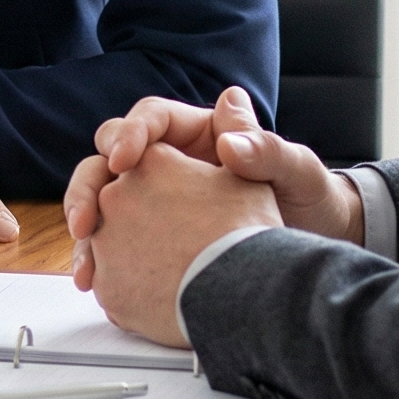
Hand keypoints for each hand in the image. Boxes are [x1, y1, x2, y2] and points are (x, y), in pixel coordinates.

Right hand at [64, 87, 362, 288]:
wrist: (313, 245)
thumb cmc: (309, 197)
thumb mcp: (295, 170)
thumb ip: (265, 150)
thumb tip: (230, 140)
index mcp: (200, 133)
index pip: (151, 119)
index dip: (130, 135)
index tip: (124, 159)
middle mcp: (171, 162)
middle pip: (111, 158)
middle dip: (91, 185)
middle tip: (87, 216)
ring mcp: (158, 200)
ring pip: (104, 201)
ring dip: (86, 227)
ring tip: (85, 259)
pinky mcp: (153, 236)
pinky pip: (116, 239)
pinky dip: (99, 257)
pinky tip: (93, 279)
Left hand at [76, 143, 281, 345]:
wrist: (240, 296)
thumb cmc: (247, 232)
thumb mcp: (248, 179)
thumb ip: (236, 139)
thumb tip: (231, 98)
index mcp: (150, 161)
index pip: (130, 151)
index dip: (134, 161)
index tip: (137, 178)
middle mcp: (118, 196)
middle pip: (106, 197)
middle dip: (111, 208)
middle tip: (132, 230)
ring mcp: (107, 243)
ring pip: (102, 241)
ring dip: (118, 250)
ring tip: (151, 270)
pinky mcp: (106, 287)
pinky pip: (105, 280)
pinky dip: (122, 285)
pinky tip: (150, 294)